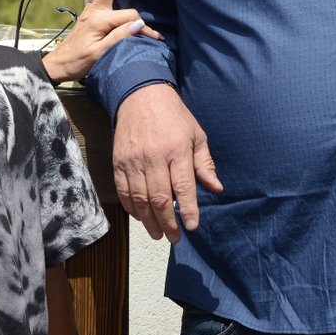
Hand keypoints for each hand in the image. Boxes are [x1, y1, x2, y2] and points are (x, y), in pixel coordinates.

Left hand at [41, 0, 162, 84]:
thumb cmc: (78, 62)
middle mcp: (94, 9)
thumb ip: (119, 37)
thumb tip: (140, 23)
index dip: (145, 28)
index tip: (157, 39)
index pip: (130, 17)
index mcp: (99, 19)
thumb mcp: (100, 54)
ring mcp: (90, 10)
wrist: (57, 66)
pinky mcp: (88, 13)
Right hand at [112, 83, 221, 241]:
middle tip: (174, 238)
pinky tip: (140, 217)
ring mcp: (133, 160)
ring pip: (140, 199)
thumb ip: (205, 164)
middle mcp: (154, 157)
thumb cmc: (174, 117)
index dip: (188, 210)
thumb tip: (216, 188)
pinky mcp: (118, 162)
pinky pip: (123, 191)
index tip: (192, 227)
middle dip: (168, 223)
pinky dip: (131, 208)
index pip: (184, 187)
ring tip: (158, 234)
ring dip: (149, 221)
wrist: (141, 96)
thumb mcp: (196, 135)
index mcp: (177, 150)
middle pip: (160, 198)